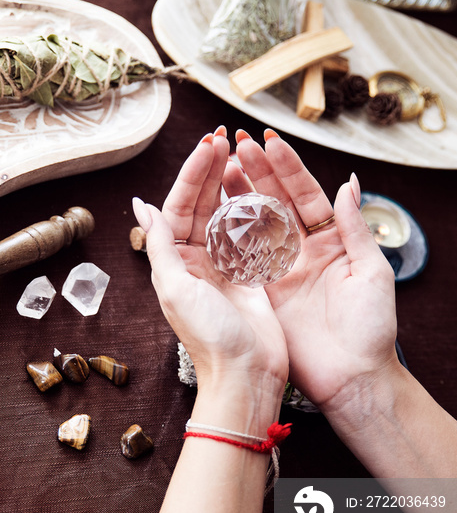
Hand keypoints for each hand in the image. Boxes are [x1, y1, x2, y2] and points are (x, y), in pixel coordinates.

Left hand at [133, 129, 287, 408]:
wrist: (246, 374)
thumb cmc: (208, 335)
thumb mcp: (175, 288)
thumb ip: (160, 245)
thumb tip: (140, 204)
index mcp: (175, 260)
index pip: (180, 206)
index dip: (192, 174)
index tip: (207, 145)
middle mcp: (197, 259)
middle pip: (203, 204)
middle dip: (211, 170)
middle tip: (223, 138)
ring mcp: (225, 264)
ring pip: (226, 213)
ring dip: (232, 183)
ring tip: (240, 153)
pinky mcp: (251, 272)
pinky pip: (251, 232)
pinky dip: (255, 209)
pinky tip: (260, 186)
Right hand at [223, 130, 397, 410]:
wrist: (351, 378)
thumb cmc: (371, 327)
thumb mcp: (372, 272)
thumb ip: (355, 228)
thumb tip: (347, 183)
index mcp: (333, 241)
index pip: (306, 195)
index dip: (288, 168)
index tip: (269, 141)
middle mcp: (303, 251)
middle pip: (277, 202)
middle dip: (258, 172)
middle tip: (237, 144)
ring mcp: (280, 270)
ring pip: (256, 224)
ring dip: (240, 195)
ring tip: (221, 167)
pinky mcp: (263, 292)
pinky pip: (243, 257)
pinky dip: (229, 234)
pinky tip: (214, 209)